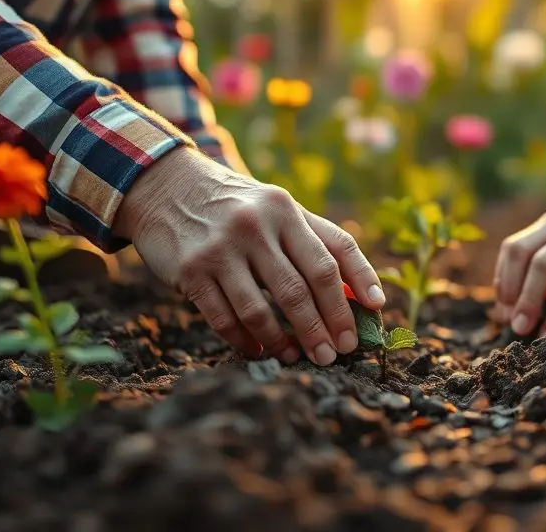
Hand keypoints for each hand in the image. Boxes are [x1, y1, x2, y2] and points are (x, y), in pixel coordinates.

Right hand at [113, 147, 384, 364]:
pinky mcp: (191, 272)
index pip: (333, 253)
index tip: (376, 312)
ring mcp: (221, 250)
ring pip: (261, 310)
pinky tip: (259, 350)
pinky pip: (225, 318)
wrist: (169, 188)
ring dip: (284, 341)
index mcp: (286, 211)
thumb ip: (319, 244)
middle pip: (301, 289)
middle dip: (323, 327)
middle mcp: (256, 227)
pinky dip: (246, 341)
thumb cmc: (241, 208)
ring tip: (297, 357)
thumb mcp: (280, 210)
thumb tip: (361, 293)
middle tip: (337, 354)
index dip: (360, 282)